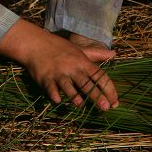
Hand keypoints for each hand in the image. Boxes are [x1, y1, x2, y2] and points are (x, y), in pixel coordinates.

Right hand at [0, 19, 118, 110]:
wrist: (37, 44)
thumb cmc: (61, 48)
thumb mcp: (80, 50)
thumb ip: (97, 54)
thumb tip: (114, 54)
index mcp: (83, 62)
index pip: (99, 76)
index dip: (109, 89)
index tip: (115, 101)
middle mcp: (72, 68)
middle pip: (86, 83)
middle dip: (96, 96)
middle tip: (105, 108)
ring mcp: (58, 73)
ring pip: (68, 85)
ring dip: (74, 95)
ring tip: (80, 104)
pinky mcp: (45, 78)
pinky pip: (50, 87)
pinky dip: (53, 94)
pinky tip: (57, 100)